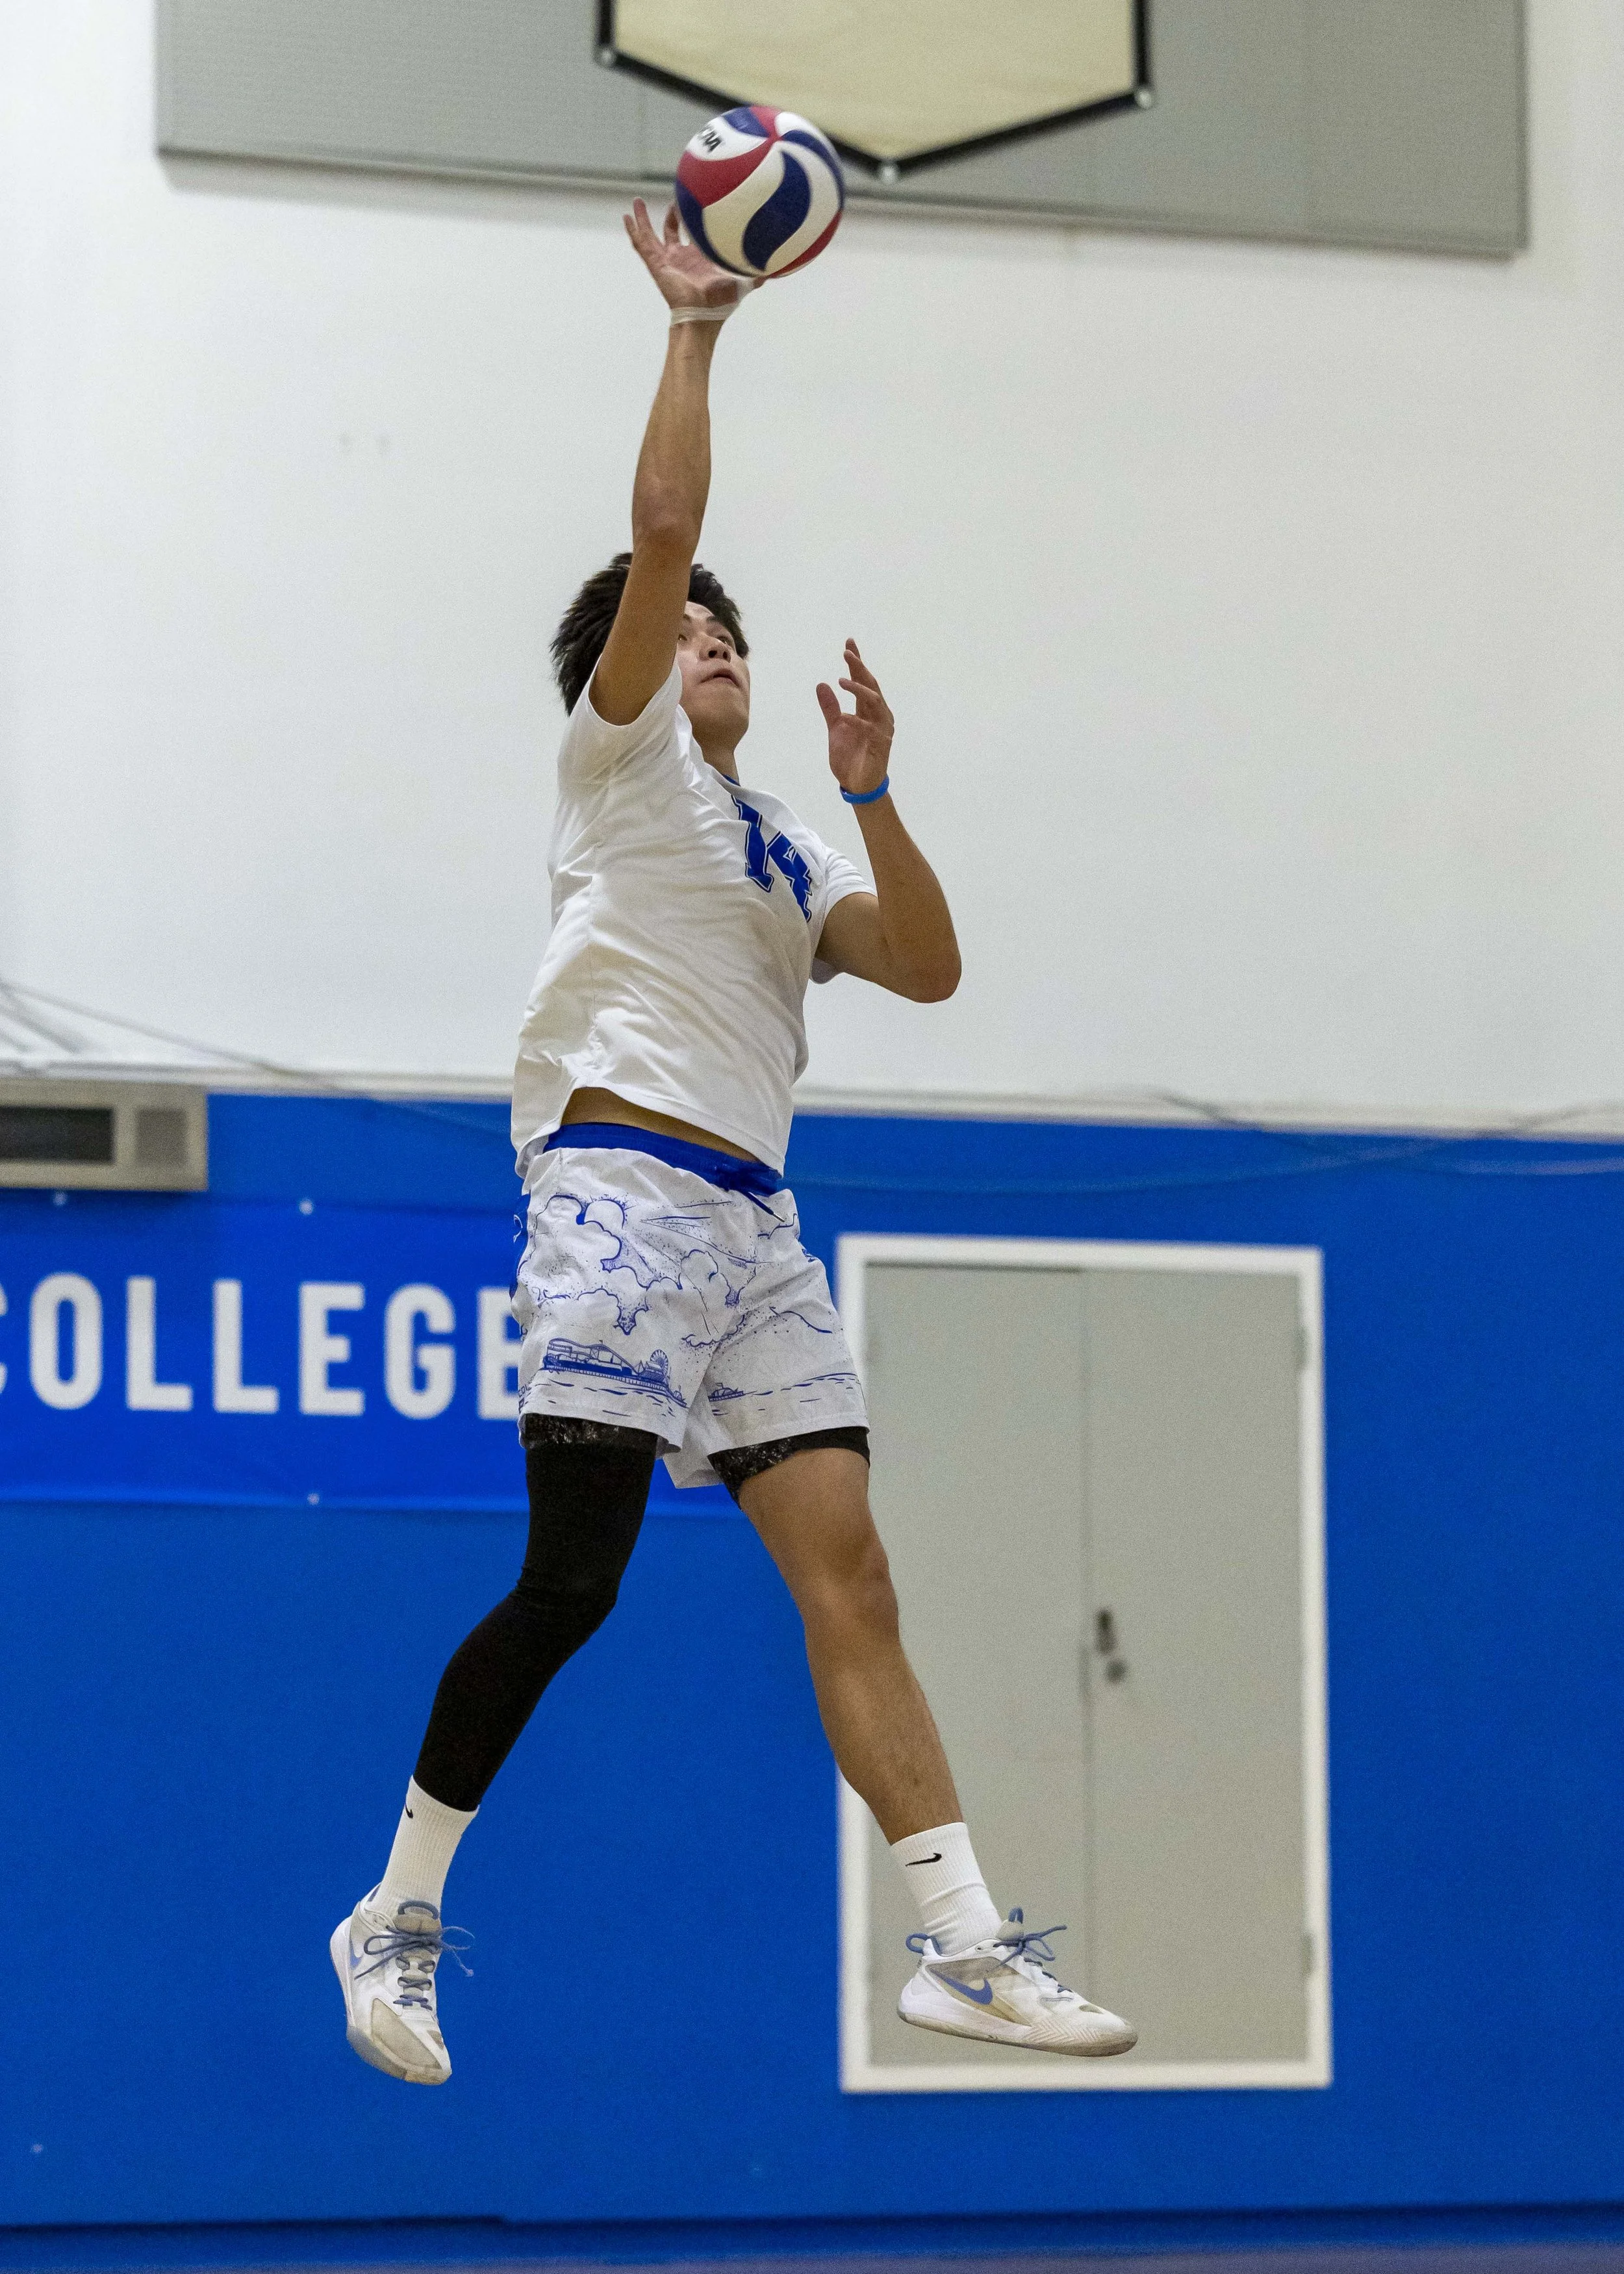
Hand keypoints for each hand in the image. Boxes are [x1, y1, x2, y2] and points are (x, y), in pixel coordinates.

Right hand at [623, 197, 753, 311]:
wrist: (703, 315)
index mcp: (698, 259)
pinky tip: (627, 218)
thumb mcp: (742, 282)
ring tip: (635, 203)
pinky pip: (642, 244)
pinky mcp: (656, 264)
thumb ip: (756, 274)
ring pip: (651, 235)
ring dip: (644, 219)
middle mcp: (680, 258)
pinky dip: (634, 231)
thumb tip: (776, 268)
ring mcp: (667, 261)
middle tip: (672, 201)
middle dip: (671, 217)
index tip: (697, 204)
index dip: (695, 221)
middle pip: (671, 232)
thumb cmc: (721, 304)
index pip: (694, 235)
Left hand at [817, 640, 893, 798]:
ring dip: (859, 690)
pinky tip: (845, 717)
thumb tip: (821, 684)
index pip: (864, 681)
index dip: (857, 663)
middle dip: (860, 668)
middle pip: (871, 686)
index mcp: (868, 710)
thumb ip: (830, 708)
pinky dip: (857, 722)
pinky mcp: (880, 745)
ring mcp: (882, 729)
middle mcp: (879, 715)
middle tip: (847, 653)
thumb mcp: (835, 729)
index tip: (849, 643)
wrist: (858, 785)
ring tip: (842, 681)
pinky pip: (870, 730)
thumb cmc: (851, 757)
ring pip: (874, 702)